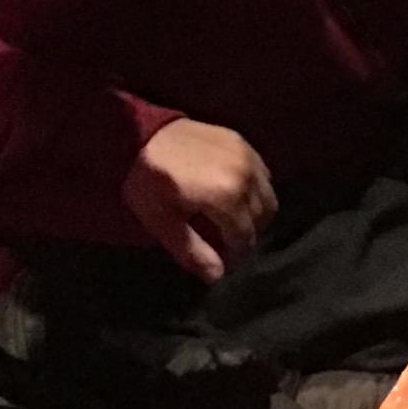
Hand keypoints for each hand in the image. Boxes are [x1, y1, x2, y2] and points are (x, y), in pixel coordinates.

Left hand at [125, 116, 273, 280]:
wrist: (139, 132)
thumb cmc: (148, 181)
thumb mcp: (162, 222)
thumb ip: (193, 251)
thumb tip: (217, 276)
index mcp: (227, 197)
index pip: (245, 238)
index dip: (235, 256)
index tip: (223, 263)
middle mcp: (245, 175)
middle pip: (262, 218)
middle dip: (248, 236)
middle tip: (227, 243)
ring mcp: (247, 155)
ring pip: (268, 195)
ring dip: (256, 214)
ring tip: (233, 221)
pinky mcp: (242, 142)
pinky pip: (263, 174)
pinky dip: (256, 190)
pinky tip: (236, 195)